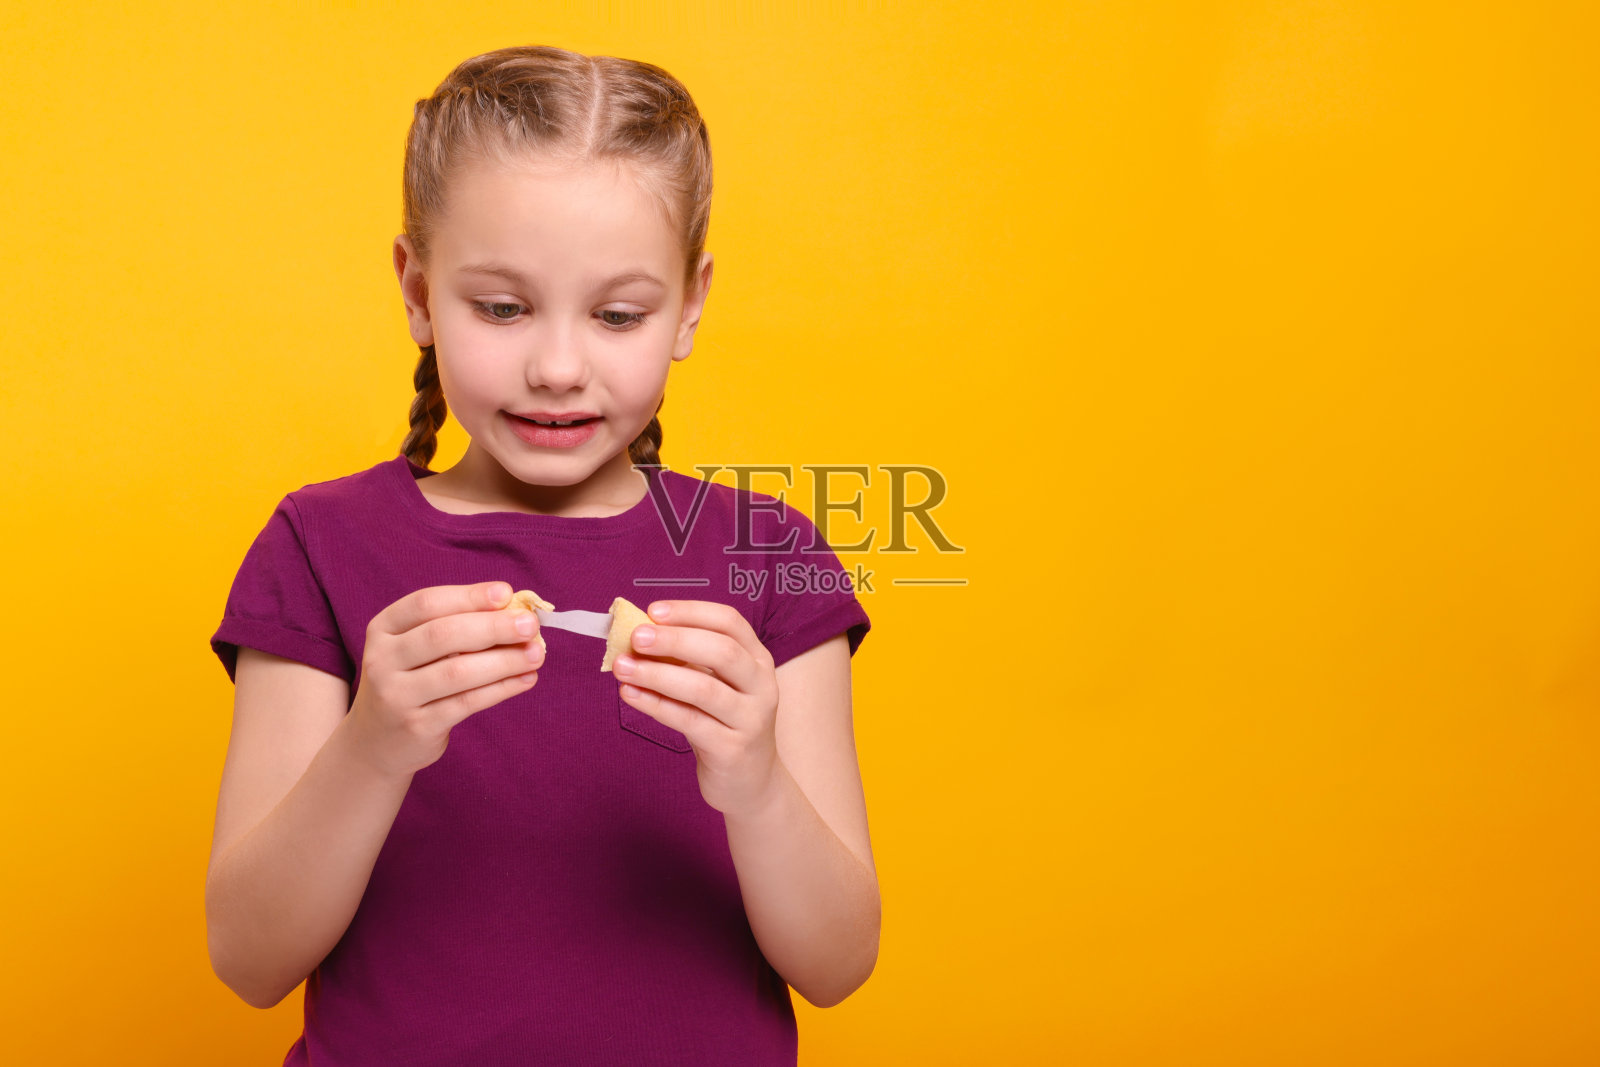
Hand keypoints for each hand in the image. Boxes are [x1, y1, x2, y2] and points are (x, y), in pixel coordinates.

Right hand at [346, 581, 542, 778]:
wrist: (376, 741)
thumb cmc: (410, 681)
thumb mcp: (415, 649)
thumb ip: (456, 626)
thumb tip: (514, 610)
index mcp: (383, 629)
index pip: (426, 603)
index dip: (468, 596)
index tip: (506, 593)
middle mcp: (382, 660)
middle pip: (442, 635)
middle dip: (492, 627)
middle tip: (530, 624)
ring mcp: (396, 696)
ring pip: (457, 672)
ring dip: (504, 660)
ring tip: (537, 654)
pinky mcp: (416, 726)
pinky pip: (467, 702)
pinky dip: (501, 689)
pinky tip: (526, 679)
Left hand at [613, 600, 782, 815]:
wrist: (750, 783)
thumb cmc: (724, 724)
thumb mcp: (716, 686)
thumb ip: (687, 660)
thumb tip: (638, 636)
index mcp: (757, 659)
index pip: (729, 622)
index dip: (691, 612)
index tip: (653, 611)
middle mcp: (761, 685)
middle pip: (721, 651)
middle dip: (675, 639)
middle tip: (636, 636)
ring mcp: (750, 719)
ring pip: (703, 689)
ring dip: (658, 674)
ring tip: (623, 667)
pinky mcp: (731, 749)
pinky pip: (689, 721)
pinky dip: (657, 705)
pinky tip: (631, 695)